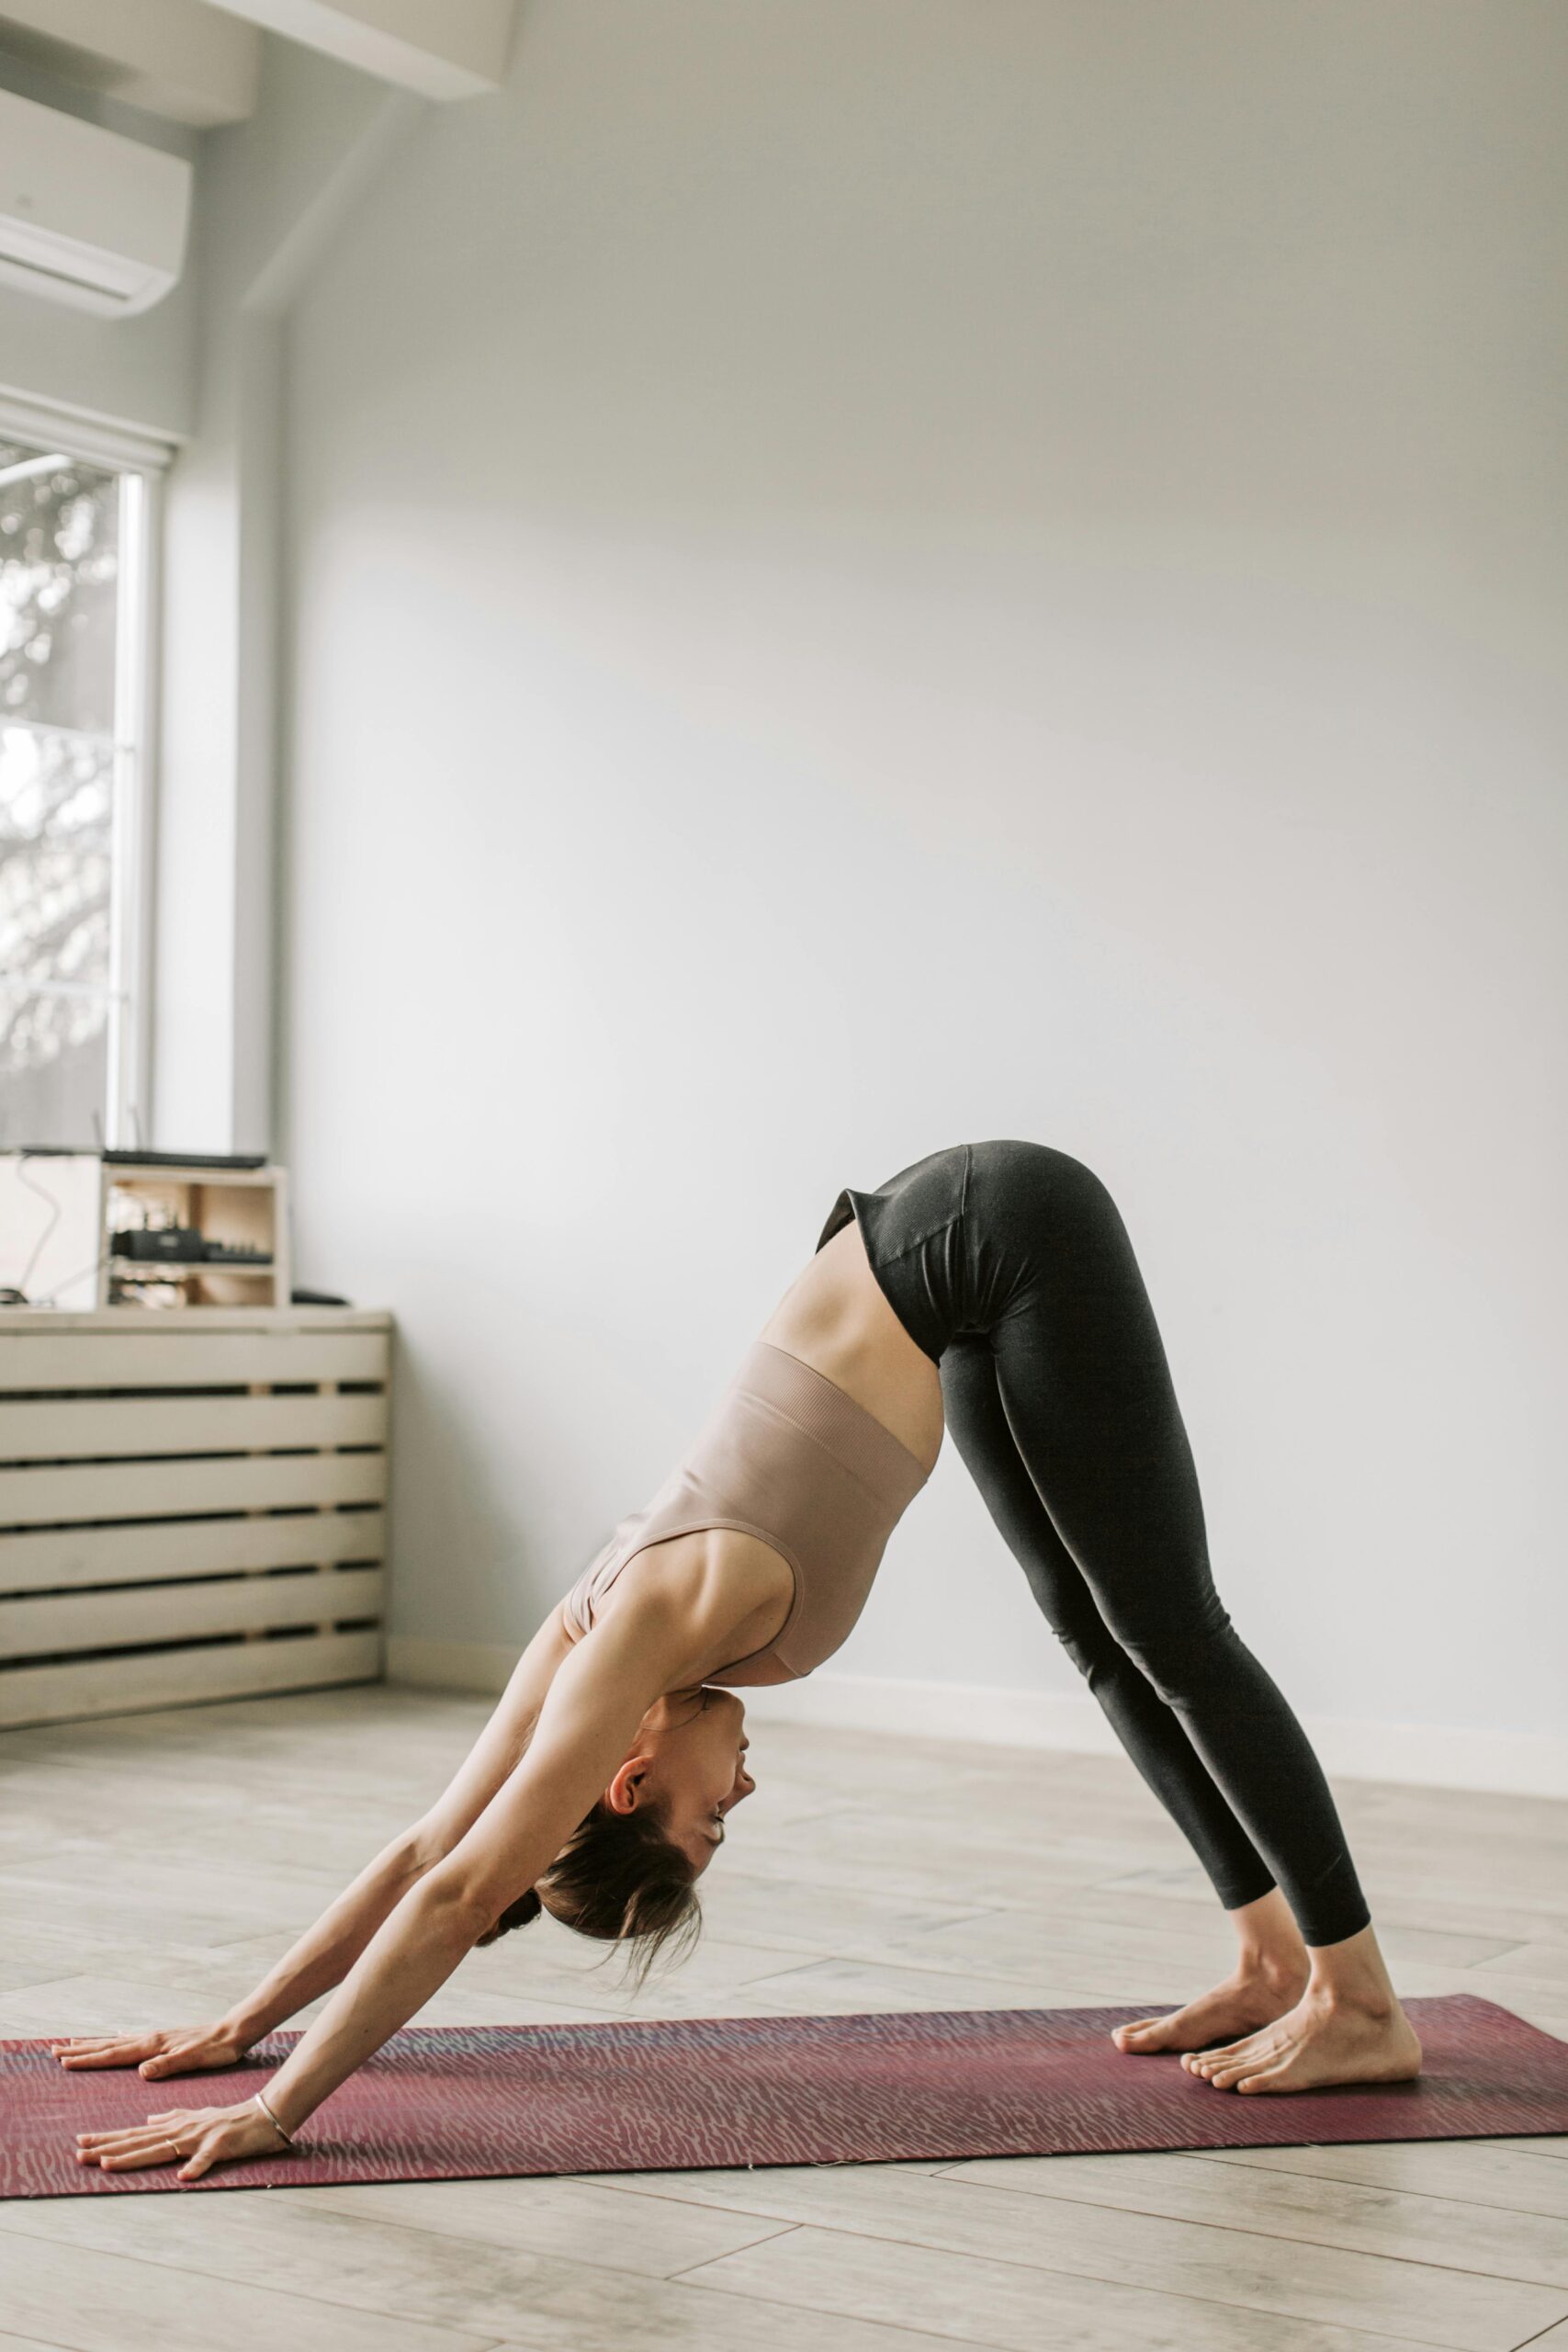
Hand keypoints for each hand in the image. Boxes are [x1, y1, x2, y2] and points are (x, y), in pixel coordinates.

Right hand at [50, 2020, 251, 2078]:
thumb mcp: (193, 2060)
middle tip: (54, 2050)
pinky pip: (132, 2041)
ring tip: (73, 2044)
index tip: (63, 2061)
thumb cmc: (216, 2050)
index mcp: (153, 2047)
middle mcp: (150, 2039)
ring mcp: (156, 2038)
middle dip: (81, 2050)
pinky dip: (118, 2041)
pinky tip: (116, 2038)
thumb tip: (141, 2072)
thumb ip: (167, 2065)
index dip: (88, 2059)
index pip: (114, 2055)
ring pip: (116, 2042)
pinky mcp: (164, 2040)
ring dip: (94, 2045)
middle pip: (108, 2046)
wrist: (234, 2031)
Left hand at [74, 2096, 293, 2182]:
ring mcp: (200, 2138)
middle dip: (109, 2149)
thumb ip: (171, 2118)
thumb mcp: (196, 2117)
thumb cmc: (230, 2119)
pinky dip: (196, 2166)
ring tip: (110, 2164)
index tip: (82, 2143)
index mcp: (175, 2127)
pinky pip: (207, 2159)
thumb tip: (148, 2122)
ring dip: (136, 2156)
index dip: (108, 2140)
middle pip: (139, 2142)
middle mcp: (182, 2131)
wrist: (264, 2115)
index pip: (135, 2135)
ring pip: (162, 2149)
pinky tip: (184, 2177)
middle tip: (79, 2155)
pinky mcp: (221, 2146)